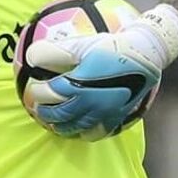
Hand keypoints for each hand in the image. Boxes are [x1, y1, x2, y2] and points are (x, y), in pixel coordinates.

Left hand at [25, 33, 161, 140]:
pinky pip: (96, 132)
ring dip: (60, 126)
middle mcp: (89, 103)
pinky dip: (83, 134)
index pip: (50, 94)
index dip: (36, 93)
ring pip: (76, 127)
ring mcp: (103, 113)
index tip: (30, 89)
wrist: (146, 55)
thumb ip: (56, 51)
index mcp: (79, 85)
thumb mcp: (82, 44)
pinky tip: (79, 131)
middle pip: (60, 114)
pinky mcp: (116, 117)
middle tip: (37, 108)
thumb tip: (32, 56)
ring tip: (53, 123)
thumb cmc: (113, 47)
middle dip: (45, 112)